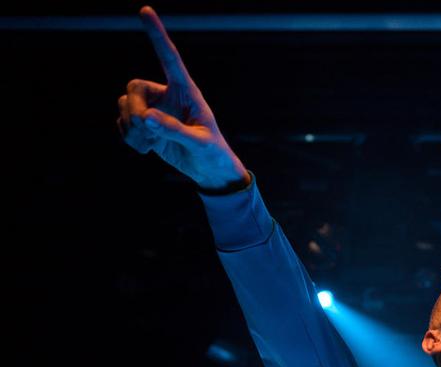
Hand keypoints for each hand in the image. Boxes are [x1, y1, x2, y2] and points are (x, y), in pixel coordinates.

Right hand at [116, 6, 250, 191]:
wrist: (210, 171)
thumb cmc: (213, 153)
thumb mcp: (200, 143)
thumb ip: (174, 130)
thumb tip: (145, 117)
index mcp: (187, 91)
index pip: (170, 58)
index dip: (157, 35)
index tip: (145, 9)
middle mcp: (167, 95)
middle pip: (134, 86)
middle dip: (132, 109)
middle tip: (143, 130)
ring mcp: (154, 109)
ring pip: (125, 105)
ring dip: (130, 127)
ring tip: (148, 145)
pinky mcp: (145, 126)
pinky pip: (123, 123)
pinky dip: (128, 136)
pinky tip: (145, 149)